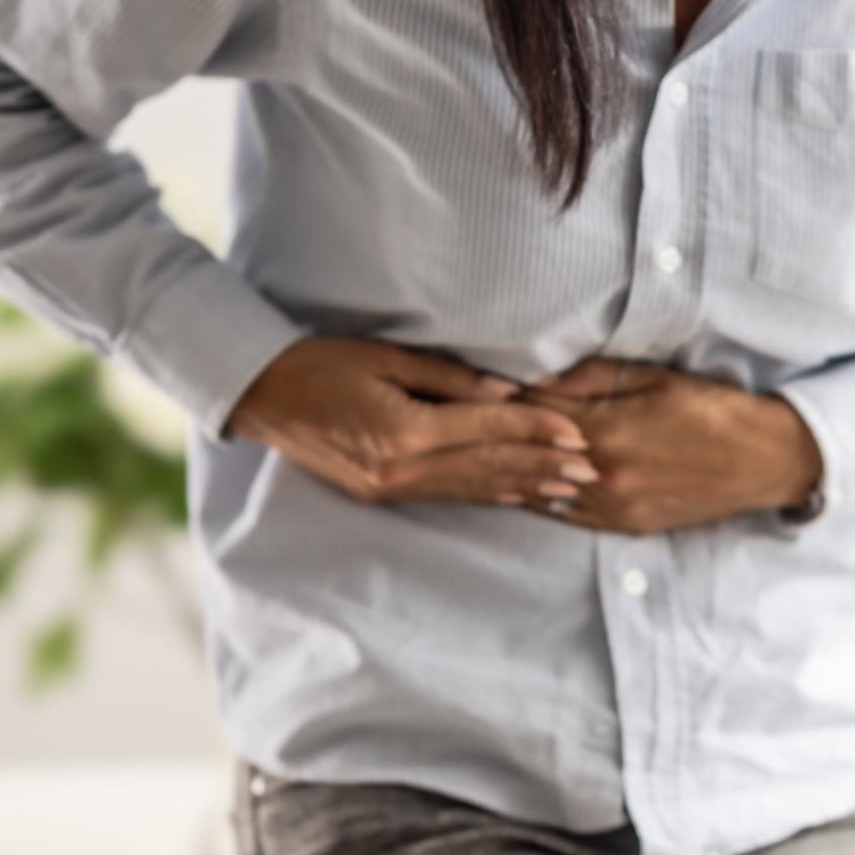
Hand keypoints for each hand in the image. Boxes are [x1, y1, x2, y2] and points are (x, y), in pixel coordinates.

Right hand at [222, 336, 601, 509]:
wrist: (262, 396)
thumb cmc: (321, 363)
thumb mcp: (385, 358)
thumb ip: (449, 378)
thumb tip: (509, 391)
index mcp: (403, 431)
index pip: (486, 428)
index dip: (535, 428)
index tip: (577, 431)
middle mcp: (401, 468)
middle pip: (488, 465)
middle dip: (544, 466)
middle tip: (592, 470)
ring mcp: (391, 487)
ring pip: (473, 487)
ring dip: (525, 486)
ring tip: (569, 489)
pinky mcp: (383, 493)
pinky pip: (448, 495)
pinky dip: (488, 494)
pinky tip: (518, 496)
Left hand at [497, 355, 823, 533]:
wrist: (761, 460)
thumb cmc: (711, 408)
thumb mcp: (653, 377)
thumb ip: (593, 376)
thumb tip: (540, 375)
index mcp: (608, 429)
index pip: (535, 411)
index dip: (507, 397)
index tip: (481, 388)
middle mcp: (603, 473)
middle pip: (531, 453)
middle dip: (503, 435)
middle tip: (470, 422)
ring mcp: (613, 505)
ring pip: (542, 490)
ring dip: (517, 471)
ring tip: (485, 456)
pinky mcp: (626, 525)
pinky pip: (567, 515)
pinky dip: (541, 498)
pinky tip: (521, 487)